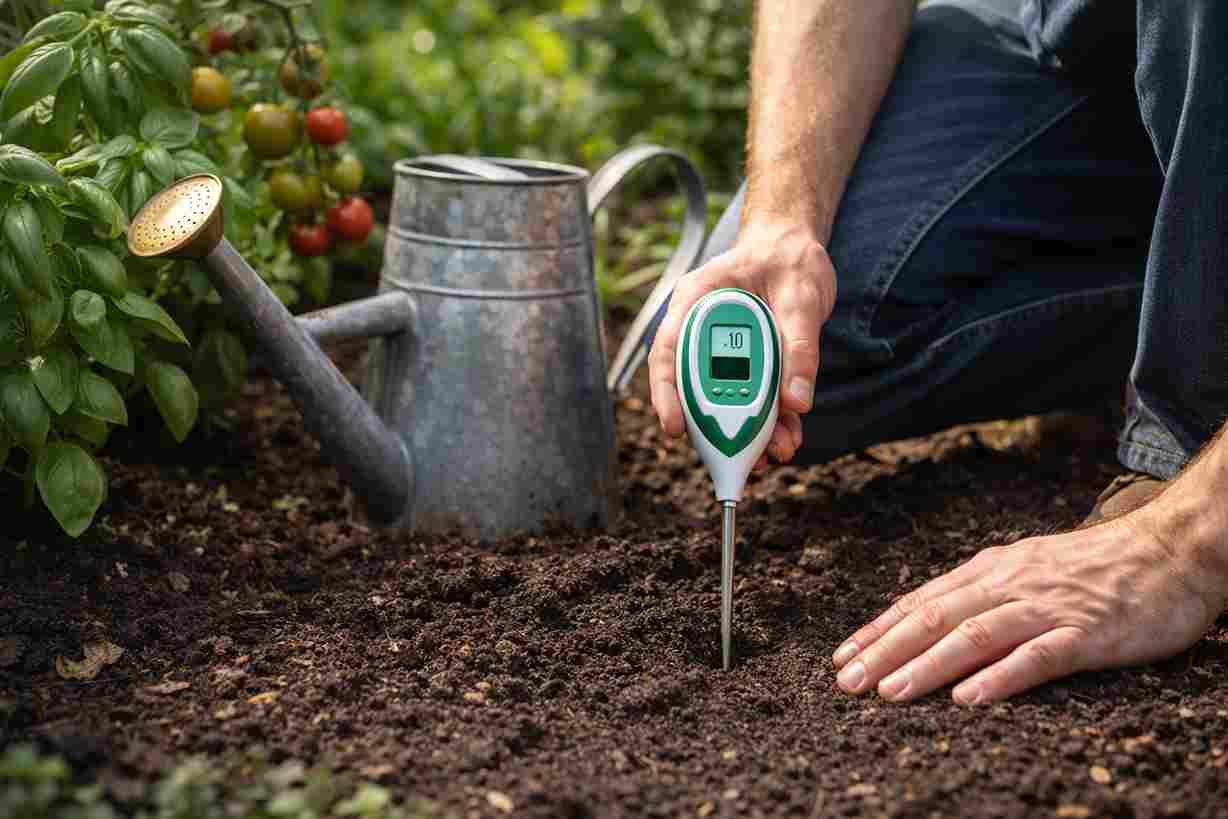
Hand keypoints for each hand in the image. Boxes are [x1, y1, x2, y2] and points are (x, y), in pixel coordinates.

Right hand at [648, 219, 836, 465]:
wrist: (797, 249)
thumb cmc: (789, 259)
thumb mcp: (801, 297)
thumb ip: (800, 348)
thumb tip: (798, 402)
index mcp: (697, 299)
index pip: (668, 350)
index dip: (666, 393)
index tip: (676, 427)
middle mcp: (702, 327)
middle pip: (694, 385)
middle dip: (713, 427)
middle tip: (733, 458)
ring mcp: (721, 347)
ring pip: (722, 397)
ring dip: (745, 430)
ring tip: (771, 454)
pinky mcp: (746, 362)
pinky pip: (749, 396)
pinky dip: (766, 420)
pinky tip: (785, 437)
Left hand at [831, 504, 1226, 703]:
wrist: (1170, 550)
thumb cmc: (1096, 565)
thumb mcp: (1026, 567)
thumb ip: (981, 590)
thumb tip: (929, 613)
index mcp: (991, 570)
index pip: (921, 600)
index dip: (878, 630)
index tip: (842, 656)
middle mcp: (1009, 585)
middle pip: (934, 618)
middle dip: (885, 651)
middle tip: (847, 681)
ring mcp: (1046, 608)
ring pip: (973, 636)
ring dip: (927, 666)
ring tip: (890, 693)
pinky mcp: (1085, 634)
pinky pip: (1036, 657)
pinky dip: (999, 677)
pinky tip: (969, 698)